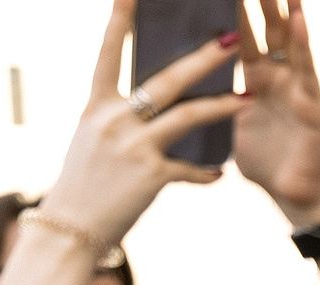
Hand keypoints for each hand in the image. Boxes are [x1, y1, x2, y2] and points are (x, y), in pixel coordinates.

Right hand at [39, 0, 249, 245]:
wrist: (70, 228)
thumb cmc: (84, 183)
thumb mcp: (92, 140)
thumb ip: (119, 117)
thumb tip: (152, 102)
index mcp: (95, 105)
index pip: (108, 52)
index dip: (120, 19)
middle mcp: (112, 119)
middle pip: (167, 80)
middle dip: (203, 58)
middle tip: (231, 38)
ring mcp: (132, 146)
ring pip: (188, 117)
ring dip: (223, 106)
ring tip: (250, 96)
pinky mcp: (150, 176)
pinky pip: (191, 169)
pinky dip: (206, 172)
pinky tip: (219, 174)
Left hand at [233, 0, 319, 225]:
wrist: (294, 200)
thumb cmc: (264, 166)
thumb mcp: (226, 125)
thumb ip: (211, 100)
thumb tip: (170, 86)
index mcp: (251, 78)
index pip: (236, 32)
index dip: (227, 7)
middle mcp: (275, 76)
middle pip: (263, 25)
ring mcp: (296, 87)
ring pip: (286, 37)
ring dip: (280, 7)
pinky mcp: (313, 105)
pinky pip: (307, 69)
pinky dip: (303, 42)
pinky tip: (298, 17)